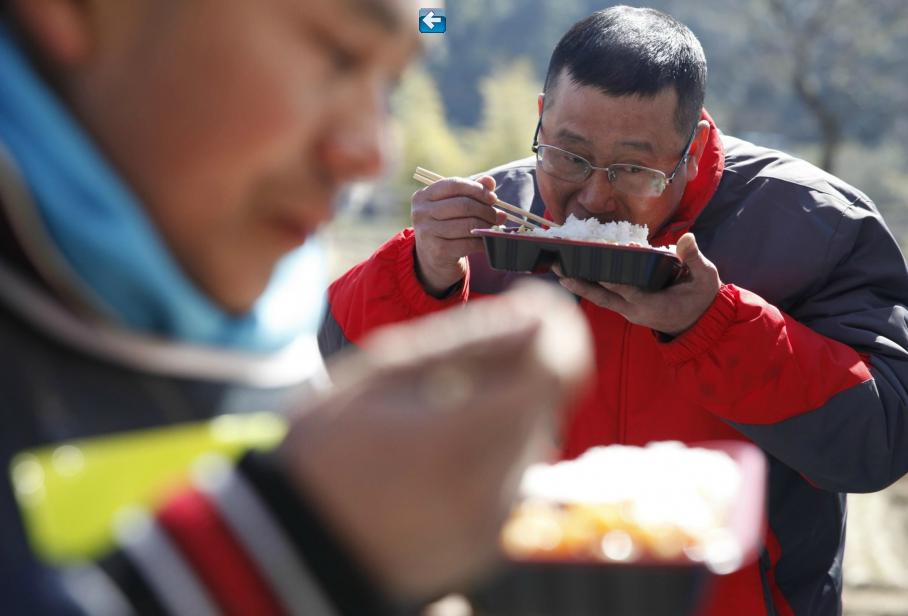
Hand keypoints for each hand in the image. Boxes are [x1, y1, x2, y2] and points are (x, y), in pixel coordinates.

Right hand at [279, 281, 591, 599]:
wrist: (294, 546)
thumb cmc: (325, 449)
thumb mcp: (383, 373)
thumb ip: (467, 341)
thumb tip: (535, 313)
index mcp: (461, 438)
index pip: (555, 371)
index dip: (557, 328)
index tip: (532, 303)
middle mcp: (493, 487)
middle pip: (545, 400)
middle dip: (521, 362)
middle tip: (464, 350)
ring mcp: (494, 521)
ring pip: (531, 434)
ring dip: (503, 404)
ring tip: (435, 405)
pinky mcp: (489, 539)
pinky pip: (511, 473)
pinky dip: (490, 444)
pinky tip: (437, 443)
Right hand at [412, 176, 505, 295]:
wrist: (433, 258)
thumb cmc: (446, 225)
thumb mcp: (454, 206)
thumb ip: (470, 191)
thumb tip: (489, 181)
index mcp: (423, 196)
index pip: (454, 185)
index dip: (477, 190)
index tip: (493, 198)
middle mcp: (421, 213)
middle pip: (463, 205)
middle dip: (486, 210)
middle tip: (499, 216)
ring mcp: (427, 233)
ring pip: (468, 225)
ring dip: (487, 226)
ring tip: (495, 228)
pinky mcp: (438, 251)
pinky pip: (468, 244)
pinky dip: (482, 242)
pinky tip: (488, 241)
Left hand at [555, 233, 720, 335]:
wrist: (700, 324)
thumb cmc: (701, 298)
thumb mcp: (705, 278)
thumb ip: (693, 258)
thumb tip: (688, 237)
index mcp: (653, 304)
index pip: (627, 289)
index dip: (612, 277)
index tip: (594, 263)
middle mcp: (635, 310)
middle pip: (603, 296)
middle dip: (580, 283)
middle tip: (559, 269)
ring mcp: (628, 311)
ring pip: (599, 298)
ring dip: (579, 285)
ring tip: (557, 270)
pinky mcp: (625, 308)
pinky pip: (603, 298)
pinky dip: (588, 287)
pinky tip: (573, 275)